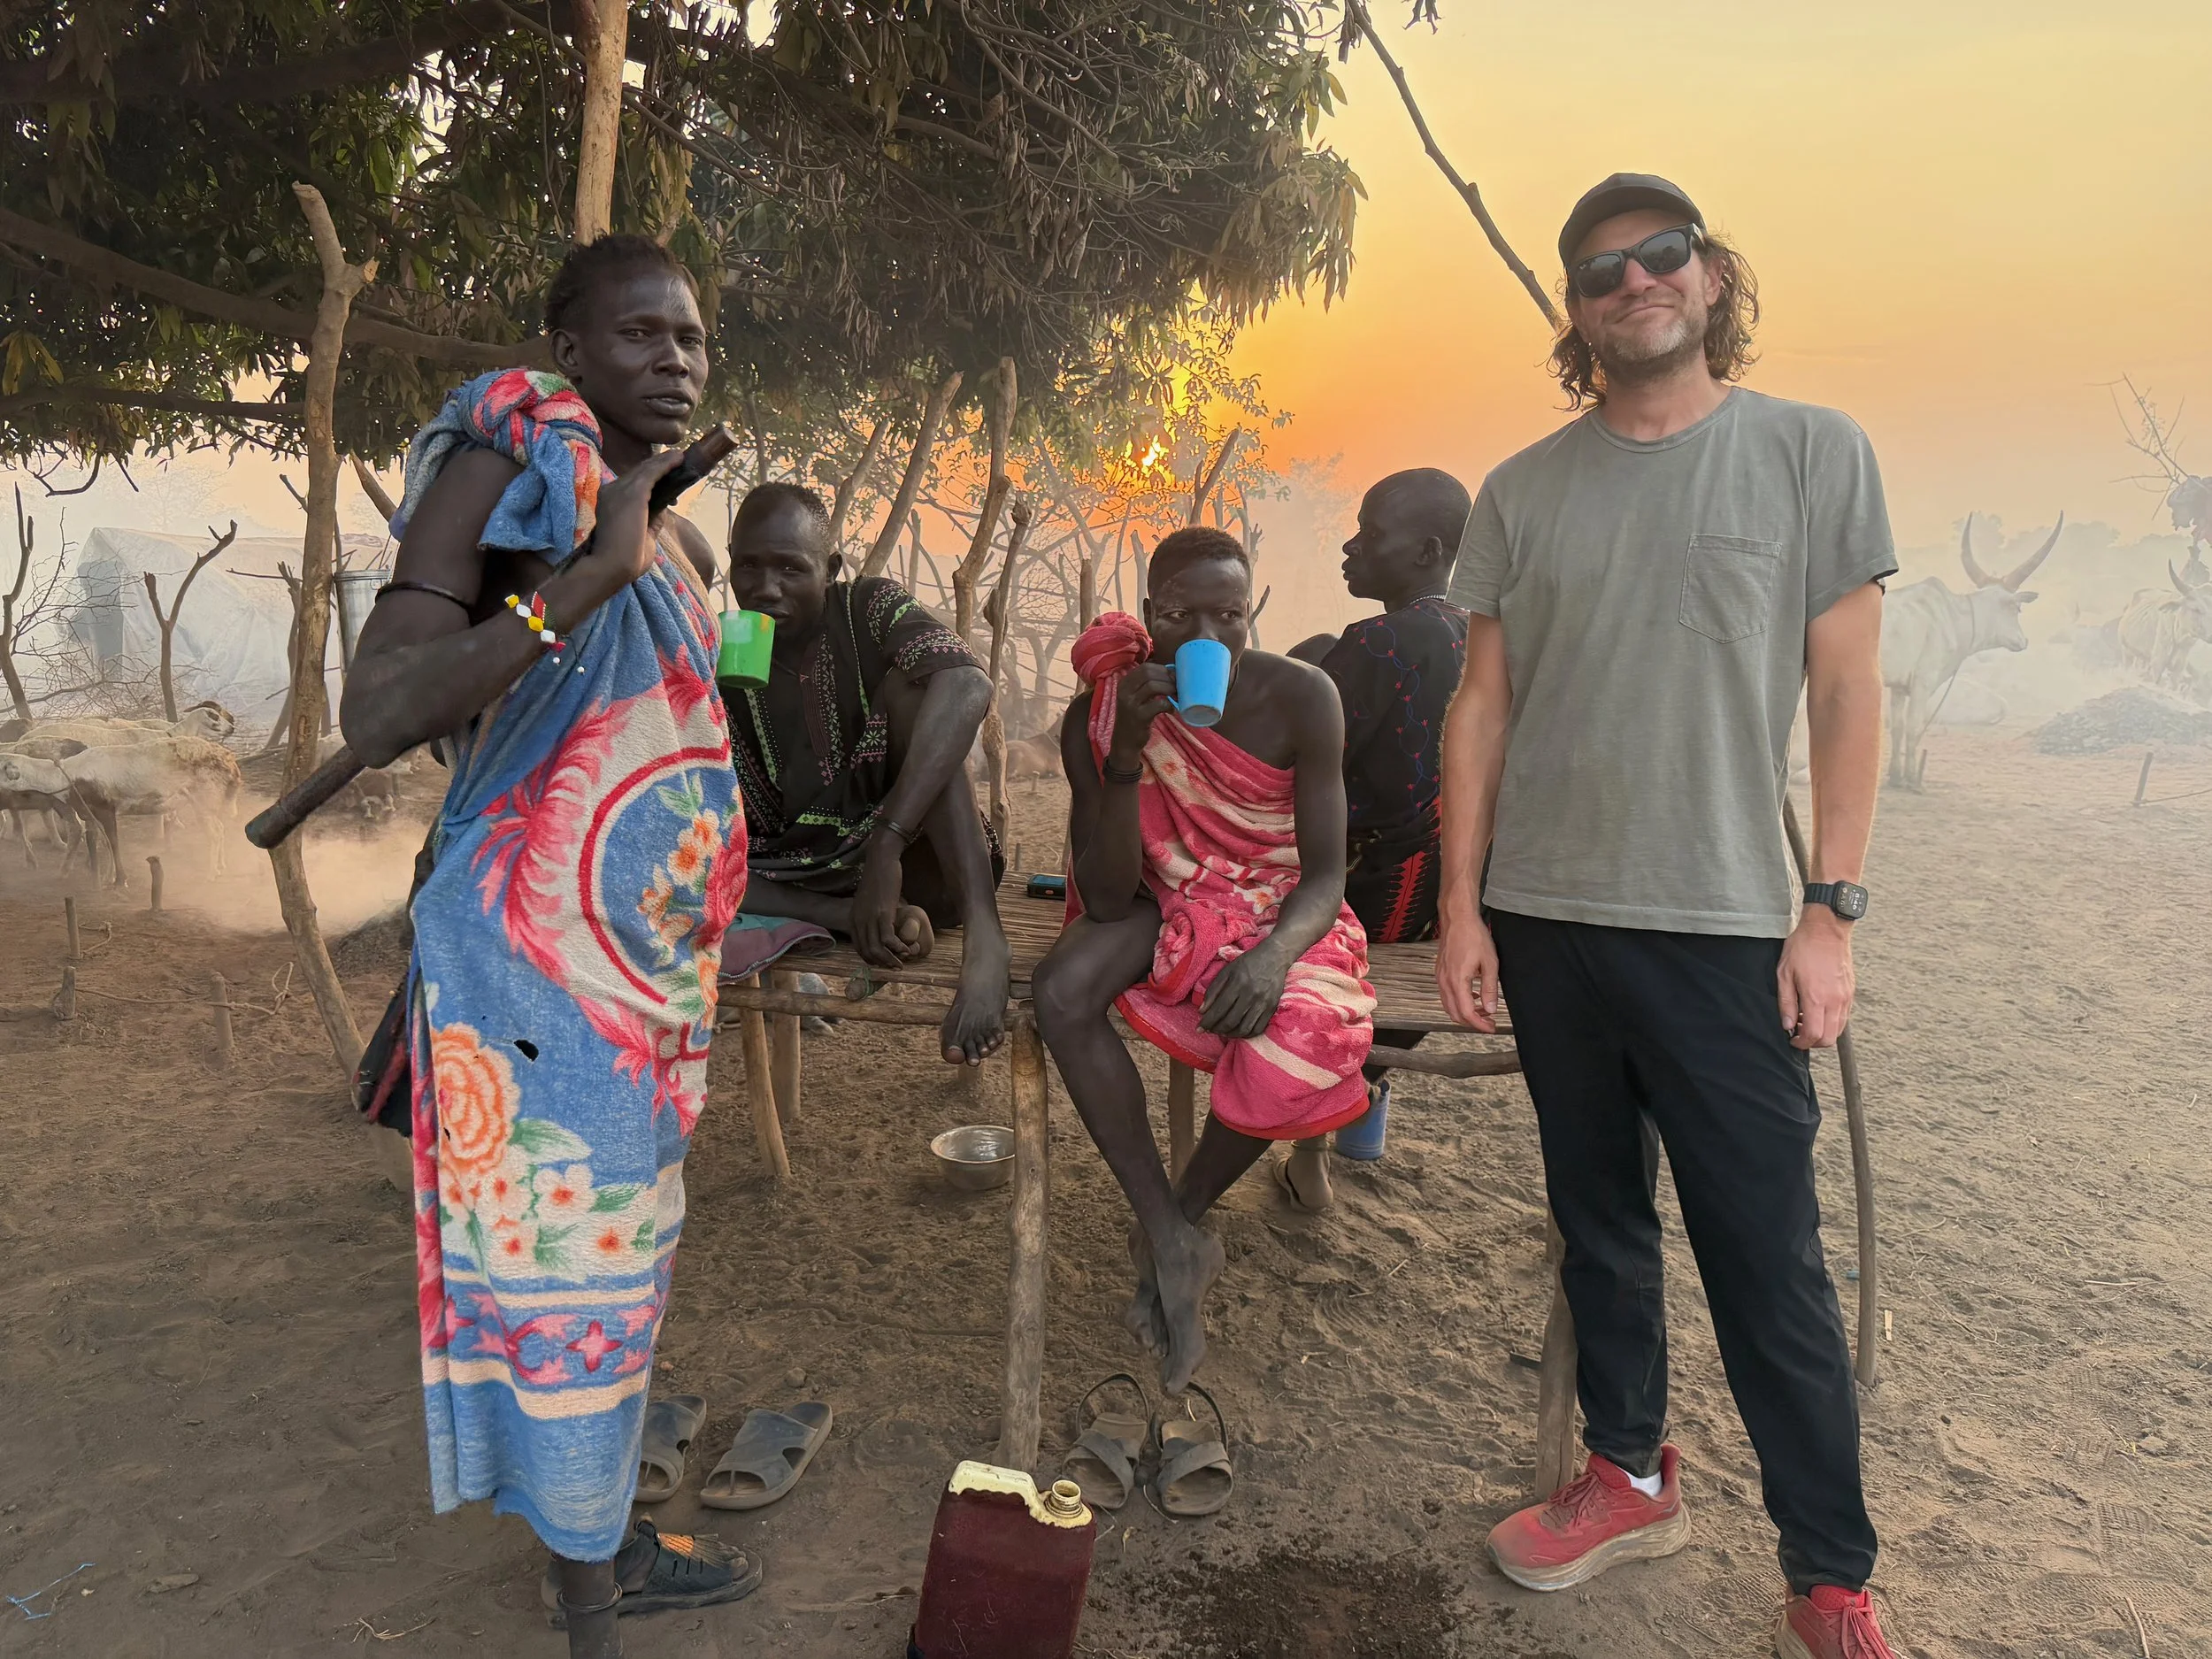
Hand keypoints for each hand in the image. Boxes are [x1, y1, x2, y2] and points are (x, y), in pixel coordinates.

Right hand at [566, 448, 688, 611]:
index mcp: (611, 502)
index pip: (633, 484)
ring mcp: (620, 489)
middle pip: (640, 473)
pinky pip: (652, 473)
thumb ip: (652, 520)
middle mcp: (612, 491)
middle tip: (679, 459)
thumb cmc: (625, 560)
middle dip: (659, 466)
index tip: (671, 479)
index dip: (653, 480)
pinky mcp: (632, 492)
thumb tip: (664, 508)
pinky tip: (679, 459)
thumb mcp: (643, 537)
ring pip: (646, 470)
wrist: (611, 567)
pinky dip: (666, 464)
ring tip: (681, 455)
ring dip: (665, 461)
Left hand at [849, 839, 913, 967]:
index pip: (859, 948)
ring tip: (902, 962)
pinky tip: (906, 949)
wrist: (881, 860)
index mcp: (854, 918)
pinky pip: (888, 940)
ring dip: (890, 959)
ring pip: (876, 950)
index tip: (885, 962)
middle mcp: (858, 921)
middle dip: (882, 963)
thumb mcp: (870, 899)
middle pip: (867, 952)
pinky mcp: (882, 914)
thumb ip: (871, 913)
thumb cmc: (879, 877)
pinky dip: (897, 948)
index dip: (872, 959)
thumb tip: (881, 922)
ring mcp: (869, 918)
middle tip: (896, 966)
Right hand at [1107, 663, 1176, 768]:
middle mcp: (1124, 691)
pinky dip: (1168, 705)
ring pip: (1153, 686)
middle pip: (1149, 673)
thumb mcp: (1135, 698)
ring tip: (1176, 696)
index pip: (1145, 667)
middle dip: (1167, 678)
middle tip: (1177, 686)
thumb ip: (1147, 685)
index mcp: (1124, 683)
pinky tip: (1171, 710)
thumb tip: (1172, 674)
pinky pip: (1158, 704)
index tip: (1173, 677)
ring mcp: (1130, 704)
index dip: (1162, 669)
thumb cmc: (1134, 717)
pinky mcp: (1139, 717)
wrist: (1124, 742)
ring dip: (1169, 689)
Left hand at [1198, 945, 1289, 1038]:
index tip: (1199, 1028)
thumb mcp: (1227, 970)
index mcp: (1237, 983)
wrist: (1274, 957)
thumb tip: (1202, 1011)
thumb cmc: (1248, 963)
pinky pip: (1258, 1028)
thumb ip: (1213, 990)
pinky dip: (1247, 1034)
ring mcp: (1263, 1003)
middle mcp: (1251, 995)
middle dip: (1216, 1029)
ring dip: (1230, 1034)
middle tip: (1210, 1031)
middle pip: (1231, 1021)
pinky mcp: (1272, 1008)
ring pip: (1244, 1028)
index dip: (1208, 1021)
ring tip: (1222, 1033)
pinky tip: (1238, 1032)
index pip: (1219, 1009)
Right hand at [1435, 903, 1498, 1031]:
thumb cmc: (1473, 935)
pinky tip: (1472, 996)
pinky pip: (1446, 995)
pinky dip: (1458, 1002)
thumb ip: (1489, 988)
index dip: (1479, 1024)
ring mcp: (1440, 977)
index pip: (1466, 1013)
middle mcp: (1445, 981)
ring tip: (1483, 1009)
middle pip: (1455, 1014)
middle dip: (1472, 1021)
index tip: (1491, 1027)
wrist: (1457, 918)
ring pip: (1449, 1006)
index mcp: (1457, 981)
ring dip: (1465, 1012)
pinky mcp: (1439, 972)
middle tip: (1489, 1020)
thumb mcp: (1490, 963)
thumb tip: (1491, 1008)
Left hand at [1777, 909, 1853, 1049]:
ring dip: (1824, 1032)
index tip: (1792, 1039)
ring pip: (1839, 1029)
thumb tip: (1787, 1025)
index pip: (1814, 1035)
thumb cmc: (1803, 948)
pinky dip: (1832, 1021)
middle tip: (1799, 1033)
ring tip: (1807, 1019)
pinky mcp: (1850, 991)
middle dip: (1813, 1042)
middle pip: (1829, 1039)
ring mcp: (1845, 997)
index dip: (1801, 1043)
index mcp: (1817, 998)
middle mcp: (1835, 1001)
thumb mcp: (1784, 974)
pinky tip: (1818, 1009)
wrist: (1826, 928)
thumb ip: (1785, 1003)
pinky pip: (1844, 1016)